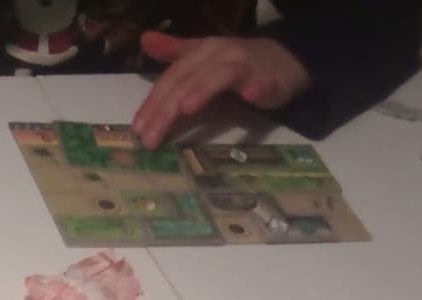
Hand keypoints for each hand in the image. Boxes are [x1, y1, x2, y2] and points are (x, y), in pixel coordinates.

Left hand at [132, 32, 311, 148]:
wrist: (284, 60)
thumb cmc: (237, 65)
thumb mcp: (203, 58)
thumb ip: (174, 53)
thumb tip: (144, 39)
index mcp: (200, 53)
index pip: (171, 78)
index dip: (153, 101)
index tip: (137, 128)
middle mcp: (219, 55)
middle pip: (188, 80)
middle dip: (167, 108)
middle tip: (150, 138)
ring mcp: (244, 65)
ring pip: (219, 77)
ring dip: (203, 91)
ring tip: (185, 109)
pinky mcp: (269, 78)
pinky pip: (262, 83)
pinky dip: (256, 88)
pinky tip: (250, 96)